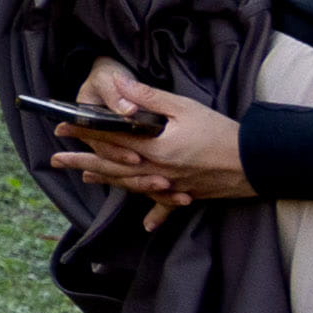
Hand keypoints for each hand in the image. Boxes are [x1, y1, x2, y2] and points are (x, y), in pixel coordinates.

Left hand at [59, 67, 249, 209]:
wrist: (256, 163)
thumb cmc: (221, 132)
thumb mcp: (184, 108)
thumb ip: (149, 99)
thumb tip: (121, 85)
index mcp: (153, 149)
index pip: (110, 140)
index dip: (84, 133)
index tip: (61, 128)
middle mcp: (157, 172)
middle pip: (113, 167)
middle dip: (83, 162)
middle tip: (56, 160)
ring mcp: (171, 188)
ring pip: (132, 186)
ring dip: (108, 181)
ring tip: (87, 178)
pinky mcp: (187, 196)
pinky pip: (167, 208)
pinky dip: (155, 215)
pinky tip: (145, 226)